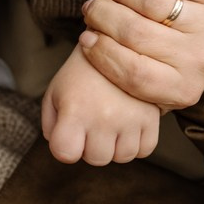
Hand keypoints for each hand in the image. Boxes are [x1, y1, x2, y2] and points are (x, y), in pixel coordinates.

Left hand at [41, 43, 160, 165]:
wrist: (114, 44)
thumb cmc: (80, 74)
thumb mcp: (54, 94)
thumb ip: (51, 126)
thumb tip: (66, 151)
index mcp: (76, 109)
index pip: (65, 153)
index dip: (64, 147)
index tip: (69, 132)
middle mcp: (104, 117)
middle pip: (96, 158)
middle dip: (91, 146)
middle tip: (92, 122)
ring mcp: (131, 118)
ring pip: (122, 156)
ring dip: (115, 145)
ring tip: (111, 121)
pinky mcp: (152, 117)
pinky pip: (145, 149)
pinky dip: (137, 142)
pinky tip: (128, 124)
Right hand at [80, 0, 203, 109]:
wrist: (191, 38)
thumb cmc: (152, 58)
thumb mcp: (137, 74)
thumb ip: (116, 64)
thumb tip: (88, 38)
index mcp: (180, 91)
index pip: (134, 72)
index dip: (103, 52)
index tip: (84, 37)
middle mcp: (199, 63)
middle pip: (138, 33)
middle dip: (104, 14)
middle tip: (89, 6)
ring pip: (154, 4)